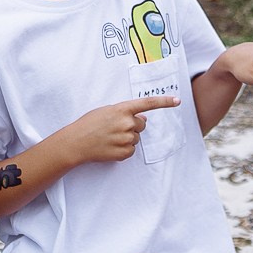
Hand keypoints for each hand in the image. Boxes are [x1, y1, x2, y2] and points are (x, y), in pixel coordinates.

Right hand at [64, 95, 179, 162]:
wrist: (76, 142)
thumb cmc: (89, 124)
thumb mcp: (106, 111)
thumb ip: (125, 112)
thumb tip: (143, 119)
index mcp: (122, 109)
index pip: (148, 104)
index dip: (164, 102)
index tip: (177, 101)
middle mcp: (127, 123)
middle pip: (142, 124)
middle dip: (133, 126)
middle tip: (115, 128)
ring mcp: (126, 138)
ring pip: (136, 138)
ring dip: (127, 138)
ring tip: (110, 138)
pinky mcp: (124, 152)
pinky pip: (131, 150)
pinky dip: (123, 149)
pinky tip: (110, 146)